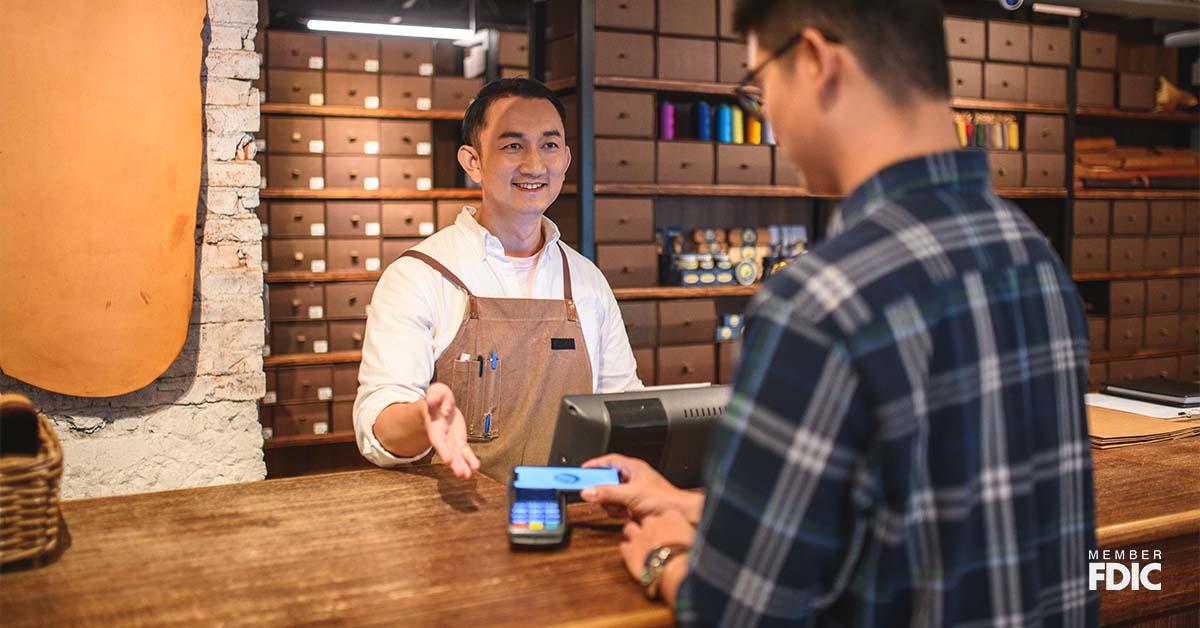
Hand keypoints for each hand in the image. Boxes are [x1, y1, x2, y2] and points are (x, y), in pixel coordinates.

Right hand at [424, 383, 479, 478]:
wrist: (438, 405)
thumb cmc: (436, 398)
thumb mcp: (436, 391)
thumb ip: (435, 394)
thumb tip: (432, 399)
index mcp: (434, 424)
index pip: (438, 438)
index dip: (443, 449)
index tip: (448, 460)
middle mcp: (442, 435)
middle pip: (448, 450)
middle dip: (454, 462)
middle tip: (461, 473)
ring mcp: (450, 440)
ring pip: (456, 454)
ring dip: (462, 465)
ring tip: (467, 476)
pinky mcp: (459, 440)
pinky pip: (465, 451)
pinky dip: (470, 459)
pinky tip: (475, 467)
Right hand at [580, 454, 700, 522]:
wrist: (679, 515)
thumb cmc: (665, 499)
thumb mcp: (631, 494)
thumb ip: (608, 493)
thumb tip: (588, 491)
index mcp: (633, 467)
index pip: (609, 460)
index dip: (594, 464)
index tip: (581, 470)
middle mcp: (633, 478)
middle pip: (607, 480)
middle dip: (604, 491)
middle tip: (598, 495)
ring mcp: (633, 492)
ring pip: (610, 495)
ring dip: (612, 504)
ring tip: (621, 508)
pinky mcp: (634, 505)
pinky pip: (617, 507)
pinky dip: (618, 511)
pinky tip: (626, 514)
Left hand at [620, 510, 695, 601]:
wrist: (676, 570)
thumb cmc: (689, 555)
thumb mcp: (694, 539)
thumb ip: (685, 534)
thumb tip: (686, 539)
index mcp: (671, 517)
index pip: (665, 514)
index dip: (665, 523)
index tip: (668, 530)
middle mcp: (653, 522)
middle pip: (646, 520)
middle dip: (649, 528)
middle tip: (655, 540)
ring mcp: (639, 535)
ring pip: (629, 528)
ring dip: (634, 536)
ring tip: (641, 547)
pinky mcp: (629, 550)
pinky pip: (623, 546)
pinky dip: (628, 551)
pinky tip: (634, 558)